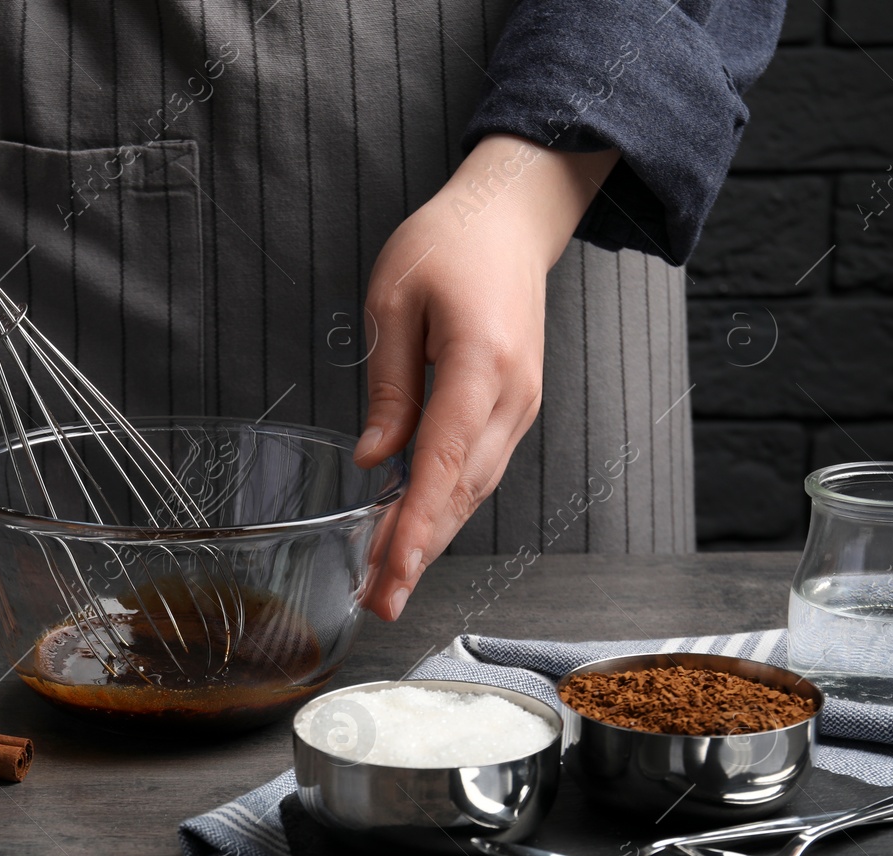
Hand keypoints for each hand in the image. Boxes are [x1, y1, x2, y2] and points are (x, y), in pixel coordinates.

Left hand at [354, 134, 617, 620]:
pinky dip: (446, 505)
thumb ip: (387, 388)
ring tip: (387, 580)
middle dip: (419, 550)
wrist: (510, 219)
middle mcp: (511, 393)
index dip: (417, 523)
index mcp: (479, 361)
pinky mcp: (515, 407)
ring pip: (474, 488)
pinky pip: (478, 468)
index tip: (393, 570)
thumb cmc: (447, 244)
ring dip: (432, 536)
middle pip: (461, 489)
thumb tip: (372, 462)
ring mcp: (520, 404)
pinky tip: (413, 532)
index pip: (443, 460)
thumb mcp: (393, 301)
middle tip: (377, 600)